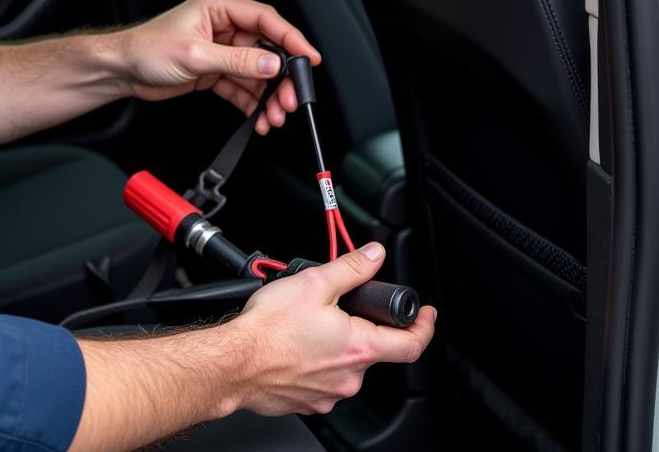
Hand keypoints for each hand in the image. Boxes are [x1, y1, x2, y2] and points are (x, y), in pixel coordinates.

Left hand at [117, 0, 320, 132]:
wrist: (120, 70)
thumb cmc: (146, 50)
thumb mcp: (195, 56)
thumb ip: (237, 62)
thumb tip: (271, 65)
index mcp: (219, 7)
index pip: (266, 20)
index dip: (291, 39)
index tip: (308, 58)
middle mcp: (223, 26)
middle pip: (266, 49)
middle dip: (281, 78)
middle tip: (290, 99)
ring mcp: (220, 49)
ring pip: (256, 72)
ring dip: (268, 96)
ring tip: (274, 116)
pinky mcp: (215, 70)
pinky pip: (242, 86)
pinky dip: (252, 103)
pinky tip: (258, 118)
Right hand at [228, 243, 436, 415]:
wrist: (233, 363)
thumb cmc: (269, 328)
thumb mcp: (315, 282)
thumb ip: (352, 268)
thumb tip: (374, 255)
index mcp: (359, 347)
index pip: (411, 343)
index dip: (424, 326)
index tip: (425, 314)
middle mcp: (350, 377)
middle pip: (373, 349)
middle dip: (361, 325)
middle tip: (338, 306)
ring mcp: (329, 394)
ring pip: (345, 363)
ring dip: (336, 343)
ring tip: (307, 323)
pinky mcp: (308, 401)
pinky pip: (324, 378)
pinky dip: (317, 360)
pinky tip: (296, 345)